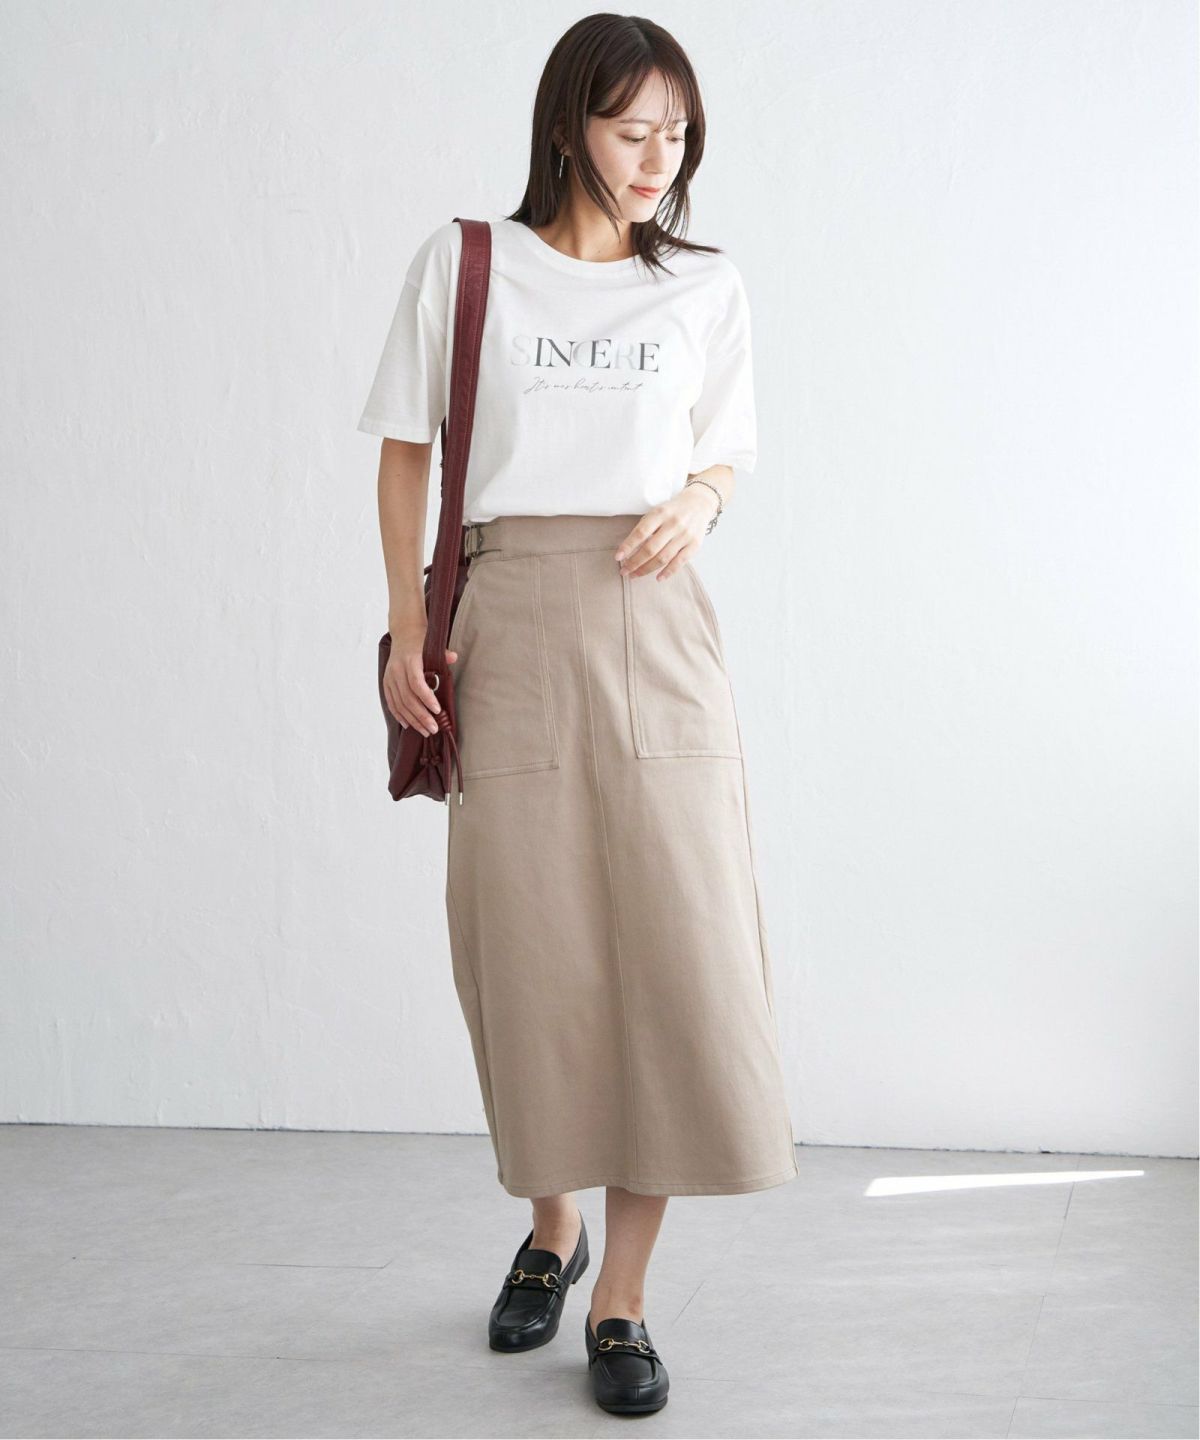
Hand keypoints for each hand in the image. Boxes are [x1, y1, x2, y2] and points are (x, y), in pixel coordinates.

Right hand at [382, 621, 457, 735]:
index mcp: (409, 661)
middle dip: (421, 716)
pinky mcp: (386, 683)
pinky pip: (391, 702)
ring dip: (413, 720)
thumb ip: (443, 654)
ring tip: (426, 731)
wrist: (404, 633)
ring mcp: (390, 677)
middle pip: (408, 698)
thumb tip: (453, 658)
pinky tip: (408, 724)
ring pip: (400, 704)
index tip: (438, 711)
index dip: (426, 698)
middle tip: (434, 728)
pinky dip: (399, 715)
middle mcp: (397, 670)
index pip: (416, 683)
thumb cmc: (422, 642)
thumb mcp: (434, 645)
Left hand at [614, 483, 720, 580]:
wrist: (699, 504)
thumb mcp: (657, 511)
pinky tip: (658, 578)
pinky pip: (679, 562)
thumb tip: (628, 550)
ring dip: (647, 569)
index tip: (618, 557)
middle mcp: (673, 524)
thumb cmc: (673, 510)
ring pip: (663, 558)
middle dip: (635, 562)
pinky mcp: (695, 545)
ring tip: (635, 575)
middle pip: (651, 549)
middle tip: (624, 571)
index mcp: (660, 513)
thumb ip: (645, 527)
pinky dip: (668, 572)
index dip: (628, 546)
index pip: (641, 533)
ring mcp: (685, 535)